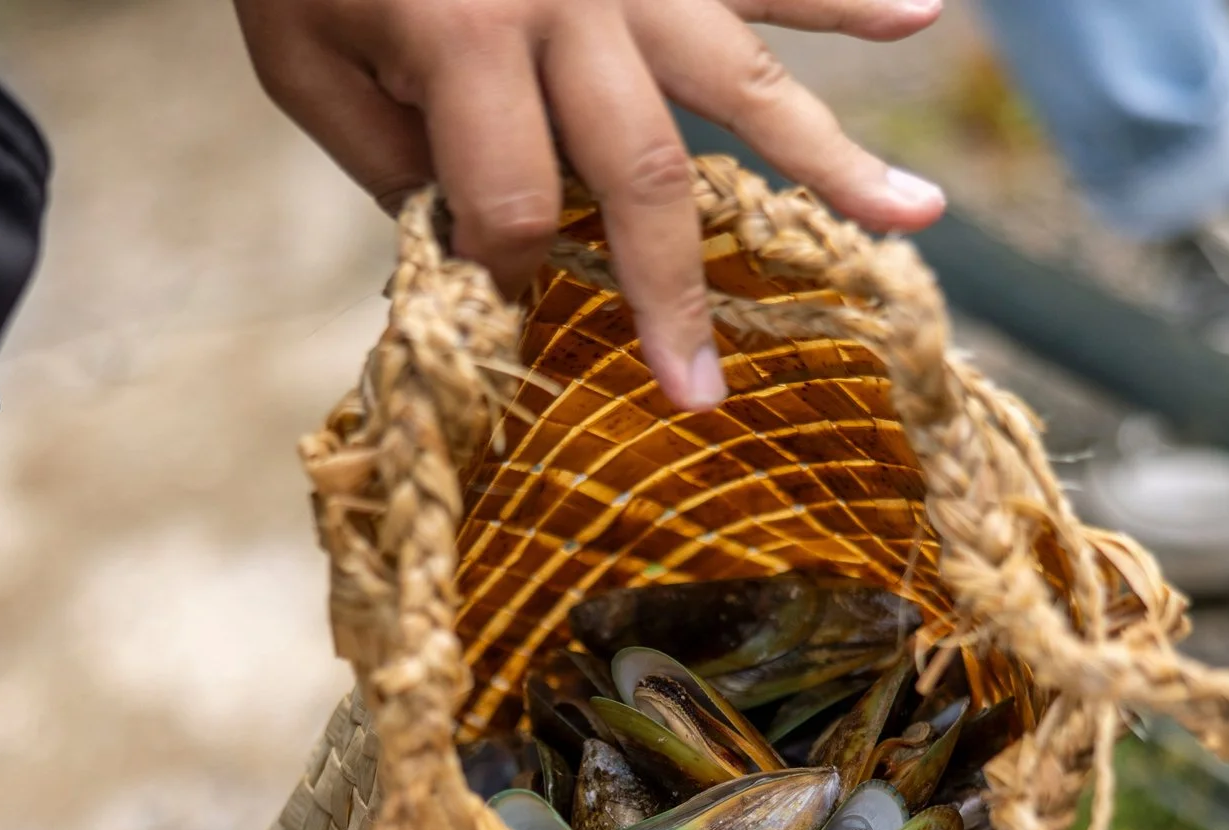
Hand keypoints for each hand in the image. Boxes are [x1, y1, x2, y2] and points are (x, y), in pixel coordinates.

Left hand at [234, 0, 947, 410]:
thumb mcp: (304, 52)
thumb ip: (382, 151)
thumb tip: (467, 241)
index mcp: (465, 41)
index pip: (510, 205)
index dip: (500, 263)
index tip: (493, 287)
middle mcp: (571, 5)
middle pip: (645, 174)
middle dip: (673, 297)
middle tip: (699, 393)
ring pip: (744, 78)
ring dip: (832, 156)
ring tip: (917, 219)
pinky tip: (924, 11)